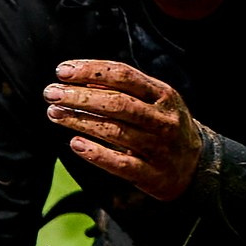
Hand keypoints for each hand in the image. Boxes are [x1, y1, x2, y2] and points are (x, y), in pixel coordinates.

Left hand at [44, 59, 203, 202]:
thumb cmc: (163, 126)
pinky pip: (120, 164)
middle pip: (117, 103)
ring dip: (80, 122)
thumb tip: (85, 78)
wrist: (194, 167)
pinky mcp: (151, 174)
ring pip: (115, 132)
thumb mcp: (154, 101)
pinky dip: (96, 154)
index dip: (91, 70)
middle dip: (80, 96)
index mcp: (162, 94)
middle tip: (50, 93)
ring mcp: (158, 147)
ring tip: (54, 114)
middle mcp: (162, 119)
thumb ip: (125, 89)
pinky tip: (74, 145)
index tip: (62, 71)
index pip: (124, 75)